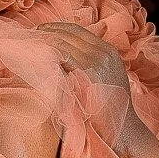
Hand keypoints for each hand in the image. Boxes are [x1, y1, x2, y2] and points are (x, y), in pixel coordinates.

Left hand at [39, 21, 134, 153]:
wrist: (125, 130)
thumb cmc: (111, 111)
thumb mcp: (105, 80)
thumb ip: (90, 66)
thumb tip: (63, 59)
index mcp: (109, 51)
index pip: (79, 30)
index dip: (58, 27)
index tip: (43, 30)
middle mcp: (105, 52)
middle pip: (71, 33)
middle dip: (49, 31)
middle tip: (34, 34)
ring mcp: (99, 61)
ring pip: (65, 43)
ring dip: (47, 42)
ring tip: (33, 44)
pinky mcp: (90, 73)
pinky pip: (64, 57)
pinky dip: (51, 54)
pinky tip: (40, 58)